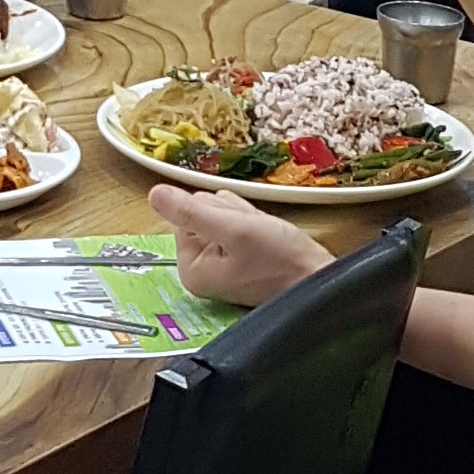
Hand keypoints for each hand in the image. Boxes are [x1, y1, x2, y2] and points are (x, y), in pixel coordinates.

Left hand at [150, 183, 329, 306]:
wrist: (319, 279)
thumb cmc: (281, 260)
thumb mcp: (235, 229)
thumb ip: (192, 212)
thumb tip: (154, 194)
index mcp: (191, 269)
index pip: (187, 212)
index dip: (216, 211)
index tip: (238, 229)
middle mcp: (201, 269)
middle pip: (204, 212)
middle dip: (233, 215)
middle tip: (255, 234)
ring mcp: (220, 263)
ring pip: (223, 213)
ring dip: (245, 217)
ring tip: (264, 237)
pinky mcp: (238, 257)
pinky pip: (237, 223)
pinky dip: (253, 223)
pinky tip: (267, 236)